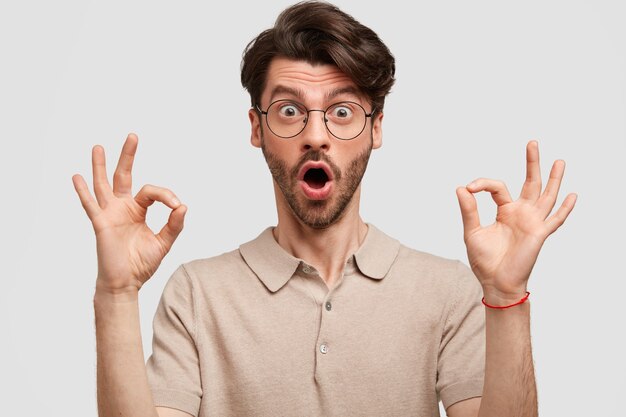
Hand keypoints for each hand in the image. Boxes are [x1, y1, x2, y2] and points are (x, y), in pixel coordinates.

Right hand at [72, 133, 186, 295]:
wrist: (126, 283)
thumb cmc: (142, 263)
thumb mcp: (164, 242)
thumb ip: (174, 225)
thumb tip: (183, 206)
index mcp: (138, 210)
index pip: (152, 192)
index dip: (166, 195)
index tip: (177, 206)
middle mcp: (123, 207)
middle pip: (124, 176)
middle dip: (128, 156)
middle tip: (133, 136)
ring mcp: (110, 214)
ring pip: (104, 184)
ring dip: (100, 166)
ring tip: (98, 146)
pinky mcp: (101, 223)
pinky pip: (91, 205)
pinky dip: (83, 191)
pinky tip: (77, 177)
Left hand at [456, 141, 576, 302]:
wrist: (495, 282)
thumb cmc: (485, 260)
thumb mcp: (472, 232)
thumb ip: (469, 211)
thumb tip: (461, 188)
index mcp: (505, 211)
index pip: (497, 187)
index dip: (483, 183)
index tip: (469, 187)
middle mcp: (521, 213)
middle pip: (530, 183)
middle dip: (532, 163)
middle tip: (532, 142)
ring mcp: (532, 222)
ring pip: (546, 196)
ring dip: (553, 179)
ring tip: (559, 161)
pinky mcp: (539, 234)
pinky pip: (555, 220)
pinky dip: (564, 208)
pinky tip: (572, 195)